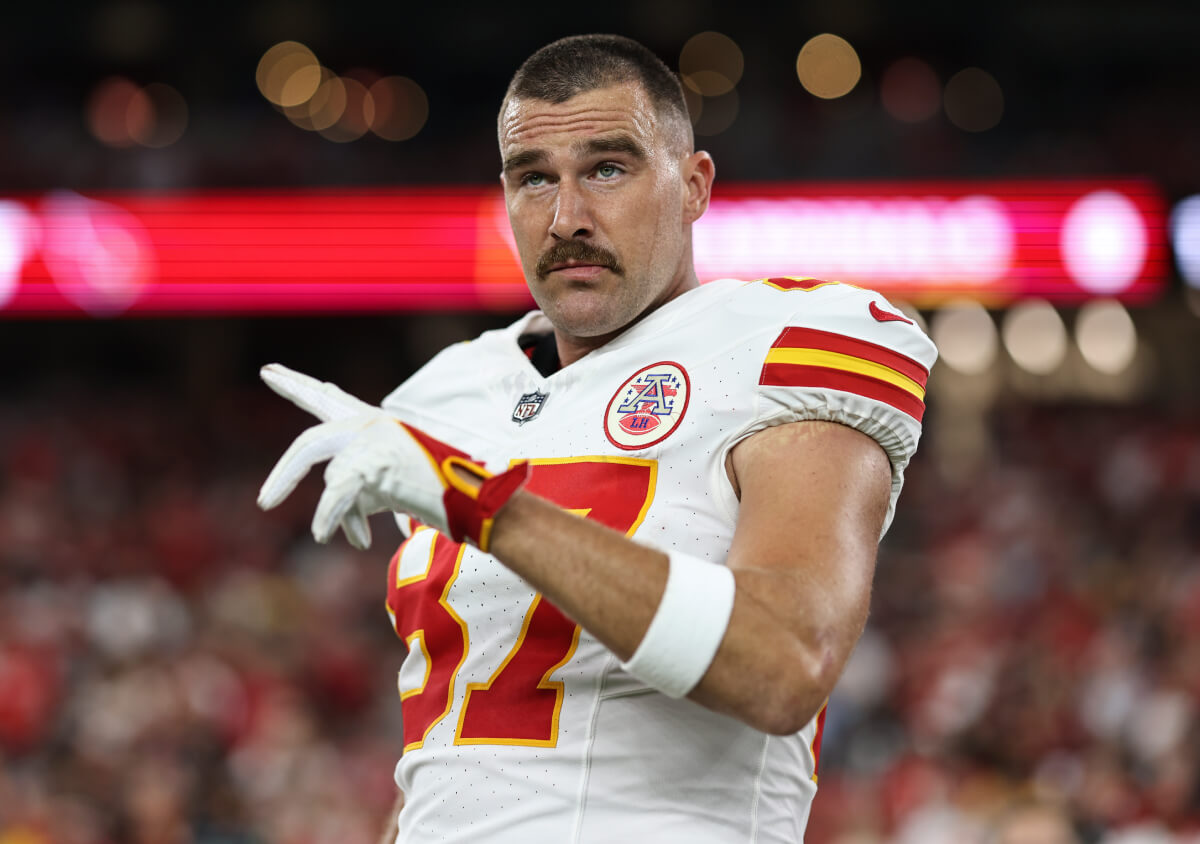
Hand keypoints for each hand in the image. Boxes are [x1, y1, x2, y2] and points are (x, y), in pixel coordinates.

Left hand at [256, 364, 527, 550]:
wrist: (473, 495)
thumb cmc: (438, 494)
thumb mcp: (388, 489)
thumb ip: (356, 492)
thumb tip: (326, 526)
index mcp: (375, 423)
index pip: (328, 399)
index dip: (296, 386)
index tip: (268, 371)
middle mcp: (371, 424)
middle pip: (310, 443)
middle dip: (284, 475)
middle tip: (264, 503)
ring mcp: (372, 440)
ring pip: (333, 482)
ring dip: (338, 515)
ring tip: (357, 537)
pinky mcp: (372, 461)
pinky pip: (337, 495)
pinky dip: (330, 518)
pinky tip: (325, 535)